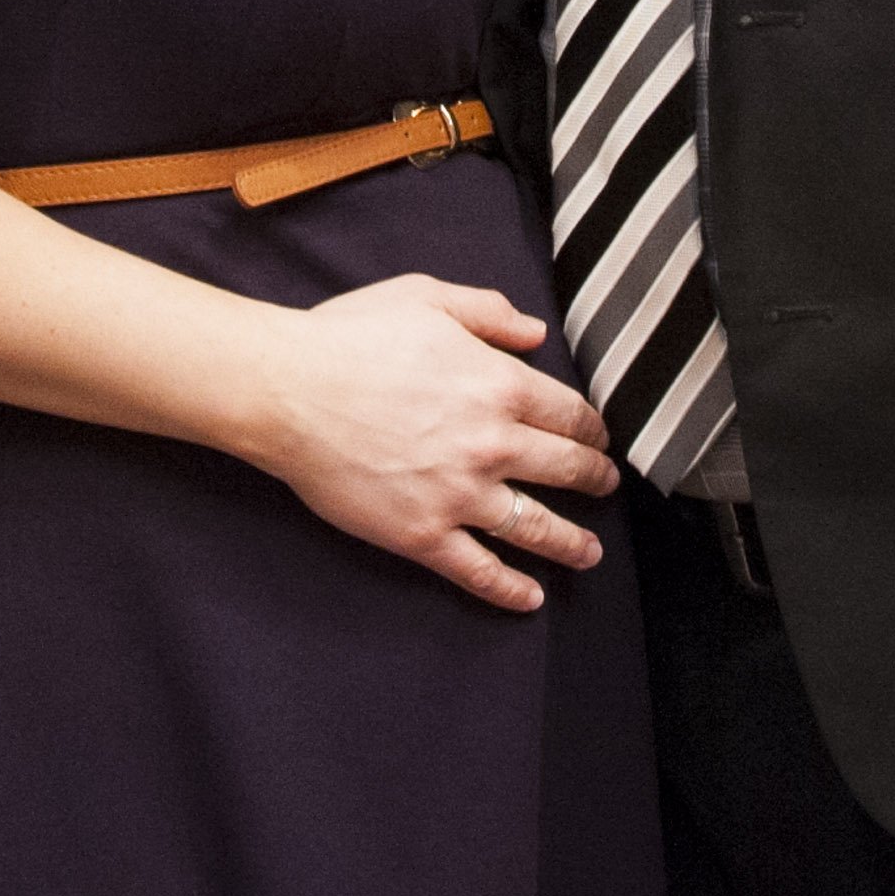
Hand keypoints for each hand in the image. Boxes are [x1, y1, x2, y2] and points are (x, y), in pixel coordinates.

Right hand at [247, 272, 616, 611]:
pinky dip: (509, 588)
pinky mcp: (421, 533)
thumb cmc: (350, 338)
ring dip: (571, 542)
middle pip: (566, 469)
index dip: (592, 428)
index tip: (599, 437)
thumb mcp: (426, 297)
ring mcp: (458, 494)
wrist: (288, 391)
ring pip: (535, 527)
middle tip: (607, 486)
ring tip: (591, 553)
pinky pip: (478, 569)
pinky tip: (531, 598)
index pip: (570, 414)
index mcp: (499, 384)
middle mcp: (491, 443)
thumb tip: (536, 334)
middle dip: (595, 479)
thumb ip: (489, 311)